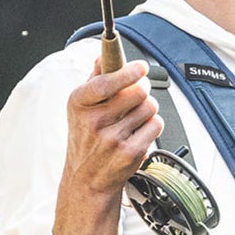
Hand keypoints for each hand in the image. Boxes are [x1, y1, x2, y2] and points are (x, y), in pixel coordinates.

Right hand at [52, 59, 161, 234]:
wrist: (87, 179)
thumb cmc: (85, 140)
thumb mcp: (81, 108)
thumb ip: (94, 80)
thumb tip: (103, 55)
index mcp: (79, 104)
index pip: (106, 82)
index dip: (127, 72)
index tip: (140, 67)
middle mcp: (94, 122)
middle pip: (137, 92)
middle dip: (142, 91)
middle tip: (138, 95)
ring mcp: (112, 139)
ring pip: (149, 108)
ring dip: (147, 110)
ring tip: (135, 118)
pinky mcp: (130, 153)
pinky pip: (155, 126)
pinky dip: (152, 126)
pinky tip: (138, 132)